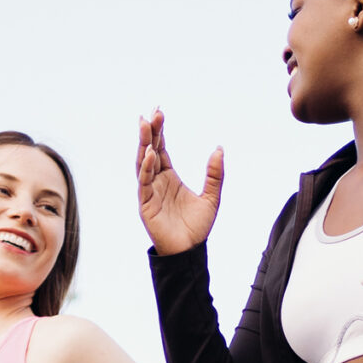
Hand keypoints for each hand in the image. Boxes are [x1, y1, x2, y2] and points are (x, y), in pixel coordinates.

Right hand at [137, 109, 222, 255]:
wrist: (190, 251)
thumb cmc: (197, 227)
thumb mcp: (212, 197)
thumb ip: (215, 174)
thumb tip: (219, 149)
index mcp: (169, 177)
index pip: (161, 148)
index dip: (160, 130)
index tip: (159, 111)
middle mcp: (157, 181)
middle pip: (150, 150)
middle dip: (150, 131)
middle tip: (152, 112)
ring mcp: (150, 192)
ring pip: (143, 163)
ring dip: (144, 144)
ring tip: (146, 125)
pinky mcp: (146, 204)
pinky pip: (144, 183)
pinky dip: (146, 168)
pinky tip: (150, 154)